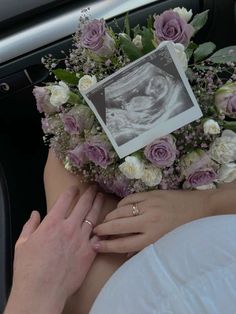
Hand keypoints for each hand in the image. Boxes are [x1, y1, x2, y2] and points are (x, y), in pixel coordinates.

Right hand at [7, 185, 103, 313]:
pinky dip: (104, 228)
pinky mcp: (90, 252)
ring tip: (101, 196)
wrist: (42, 291)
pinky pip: (99, 237)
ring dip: (98, 204)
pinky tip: (107, 222)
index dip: (71, 191)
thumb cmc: (28, 269)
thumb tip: (35, 213)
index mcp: (52, 223)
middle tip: (94, 186)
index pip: (65, 200)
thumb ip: (30, 226)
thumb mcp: (22, 244)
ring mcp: (81, 239)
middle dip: (89, 193)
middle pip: (83, 204)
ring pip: (93, 216)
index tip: (75, 187)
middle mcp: (69, 227)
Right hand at [93, 189, 211, 253]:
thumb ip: (145, 248)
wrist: (200, 207)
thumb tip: (125, 255)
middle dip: (102, 229)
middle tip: (94, 231)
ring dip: (109, 217)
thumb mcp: (166, 243)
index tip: (95, 245)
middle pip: (117, 226)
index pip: (123, 244)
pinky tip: (119, 209)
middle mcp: (148, 222)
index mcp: (153, 238)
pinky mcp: (150, 194)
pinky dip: (121, 205)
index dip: (107, 246)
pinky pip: (129, 199)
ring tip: (105, 221)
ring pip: (120, 211)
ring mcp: (148, 206)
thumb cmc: (184, 229)